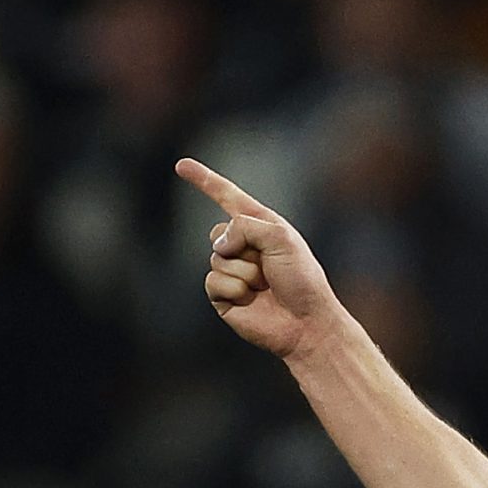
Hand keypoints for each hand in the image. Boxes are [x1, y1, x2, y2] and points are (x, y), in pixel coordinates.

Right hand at [174, 158, 340, 359]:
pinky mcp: (224, 296)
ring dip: (245, 271)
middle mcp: (244, 246)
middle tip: (270, 268)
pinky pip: (213, 281)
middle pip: (219, 232)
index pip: (227, 197)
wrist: (306, 323)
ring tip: (265, 286)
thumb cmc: (302, 279)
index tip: (181, 165)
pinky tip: (252, 300)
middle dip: (243, 247)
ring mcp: (232, 271)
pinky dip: (235, 289)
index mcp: (260, 226)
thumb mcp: (280, 237)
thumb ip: (245, 226)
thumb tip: (218, 245)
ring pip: (216, 258)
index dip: (204, 180)